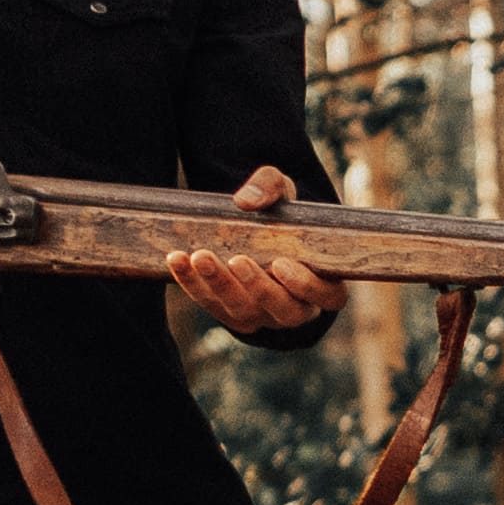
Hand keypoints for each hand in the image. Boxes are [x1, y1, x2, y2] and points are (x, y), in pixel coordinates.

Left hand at [169, 165, 340, 340]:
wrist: (256, 238)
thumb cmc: (281, 219)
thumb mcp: (284, 197)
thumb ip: (272, 187)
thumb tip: (246, 201)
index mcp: (323, 286)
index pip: (326, 296)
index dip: (306, 285)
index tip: (282, 263)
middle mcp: (296, 308)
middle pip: (283, 310)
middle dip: (259, 287)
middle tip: (238, 260)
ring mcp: (263, 317)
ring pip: (244, 311)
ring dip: (220, 285)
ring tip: (200, 256)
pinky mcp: (231, 316)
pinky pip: (211, 306)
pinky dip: (192, 284)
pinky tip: (177, 259)